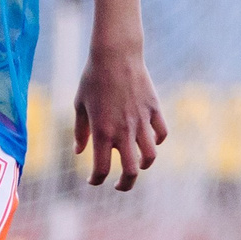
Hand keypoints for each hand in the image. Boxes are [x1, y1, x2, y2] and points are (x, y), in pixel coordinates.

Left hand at [72, 44, 165, 190]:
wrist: (115, 54)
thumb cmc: (93, 78)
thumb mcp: (80, 105)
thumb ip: (80, 131)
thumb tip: (79, 152)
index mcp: (102, 132)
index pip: (101, 169)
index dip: (96, 180)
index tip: (93, 180)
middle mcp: (123, 131)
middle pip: (130, 172)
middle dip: (125, 184)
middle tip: (119, 185)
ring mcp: (141, 121)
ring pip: (150, 156)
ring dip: (143, 165)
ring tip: (137, 164)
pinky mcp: (154, 109)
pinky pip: (161, 133)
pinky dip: (157, 141)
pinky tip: (150, 140)